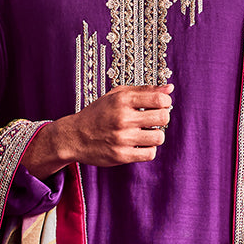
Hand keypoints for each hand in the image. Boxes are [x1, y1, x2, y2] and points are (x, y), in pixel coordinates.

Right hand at [22, 85, 172, 175]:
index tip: (160, 105)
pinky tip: (140, 144)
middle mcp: (123, 118)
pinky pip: (149, 153)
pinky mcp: (122, 155)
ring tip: (146, 133)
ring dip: (155, 135)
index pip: (159, 99)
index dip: (165, 102)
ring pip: (158, 137)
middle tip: (154, 119)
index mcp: (122, 100)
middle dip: (162, 118)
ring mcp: (122, 138)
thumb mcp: (116, 96)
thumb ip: (143, 90)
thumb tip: (169, 88)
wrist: (74, 136)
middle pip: (163, 118)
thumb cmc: (97, 114)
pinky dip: (148, 149)